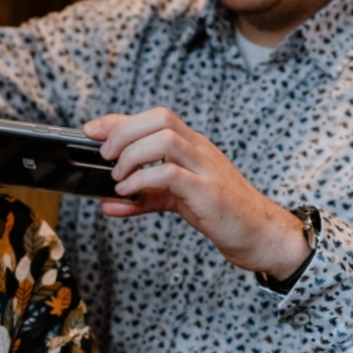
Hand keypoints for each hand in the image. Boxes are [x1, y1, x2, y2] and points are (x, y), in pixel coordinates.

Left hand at [84, 108, 310, 277]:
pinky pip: (170, 174)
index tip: (91, 129)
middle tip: (104, 155)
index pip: (153, 118)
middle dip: (123, 131)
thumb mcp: (176, 200)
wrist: (261, 234)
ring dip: (132, 154)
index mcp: (192, 146)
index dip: (118, 119)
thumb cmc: (221, 213)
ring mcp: (206, 168)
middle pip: (159, 118)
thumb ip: (143, 198)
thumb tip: (107, 203)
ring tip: (118, 176)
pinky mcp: (208, 191)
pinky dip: (142, 180)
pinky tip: (129, 191)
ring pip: (165, 138)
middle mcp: (199, 150)